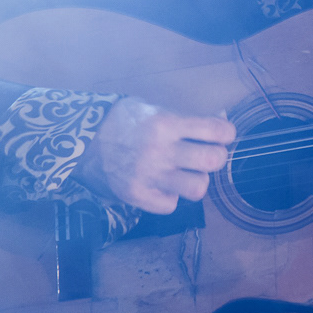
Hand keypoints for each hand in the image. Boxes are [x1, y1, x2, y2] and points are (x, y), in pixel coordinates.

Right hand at [77, 98, 235, 214]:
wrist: (85, 139)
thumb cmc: (125, 120)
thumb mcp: (155, 109)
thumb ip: (187, 118)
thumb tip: (221, 122)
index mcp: (166, 123)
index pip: (215, 130)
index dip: (226, 133)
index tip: (223, 135)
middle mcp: (160, 150)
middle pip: (212, 161)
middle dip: (216, 157)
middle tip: (207, 156)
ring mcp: (149, 176)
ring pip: (197, 188)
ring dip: (196, 180)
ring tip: (185, 173)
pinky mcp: (137, 196)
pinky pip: (172, 204)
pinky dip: (170, 196)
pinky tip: (162, 185)